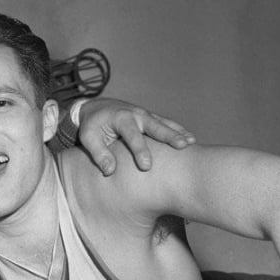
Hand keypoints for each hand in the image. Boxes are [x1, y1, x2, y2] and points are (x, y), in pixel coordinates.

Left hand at [77, 98, 195, 174]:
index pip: (132, 136)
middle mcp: (137, 114)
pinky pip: (167, 124)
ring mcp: (146, 115)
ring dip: (178, 132)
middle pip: (155, 126)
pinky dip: (179, 130)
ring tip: (191, 142)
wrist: (97, 108)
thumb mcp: (88, 138)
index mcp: (121, 118)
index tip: (147, 166)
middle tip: (182, 146)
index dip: (140, 151)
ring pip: (165, 123)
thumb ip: (99, 153)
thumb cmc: (92, 125)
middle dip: (169, 136)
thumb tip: (109, 171)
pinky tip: (190, 140)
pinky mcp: (151, 118)